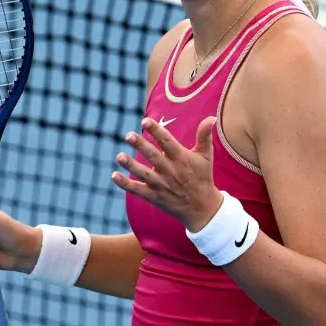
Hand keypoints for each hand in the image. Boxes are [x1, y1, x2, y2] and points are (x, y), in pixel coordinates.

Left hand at [112, 115, 223, 231]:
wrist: (202, 208)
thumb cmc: (202, 177)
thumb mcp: (206, 156)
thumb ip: (205, 136)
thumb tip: (211, 117)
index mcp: (182, 158)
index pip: (167, 142)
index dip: (156, 131)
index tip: (145, 121)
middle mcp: (170, 171)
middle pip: (153, 156)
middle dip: (141, 145)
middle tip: (128, 135)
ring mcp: (161, 184)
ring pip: (143, 174)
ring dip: (131, 165)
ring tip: (119, 156)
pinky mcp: (154, 196)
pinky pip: (138, 189)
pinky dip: (125, 184)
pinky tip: (114, 175)